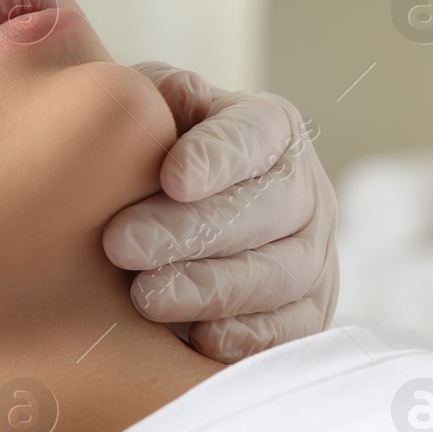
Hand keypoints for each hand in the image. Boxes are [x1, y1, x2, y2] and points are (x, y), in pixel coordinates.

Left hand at [103, 63, 337, 363]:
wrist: (166, 227)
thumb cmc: (152, 161)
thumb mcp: (153, 116)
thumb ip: (158, 97)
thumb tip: (176, 94)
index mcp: (270, 128)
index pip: (255, 135)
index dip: (216, 157)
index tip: (171, 178)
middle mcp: (304, 191)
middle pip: (266, 210)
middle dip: (191, 231)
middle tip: (120, 245)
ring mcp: (312, 257)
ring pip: (275, 275)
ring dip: (209, 288)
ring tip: (144, 296)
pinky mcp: (306, 315)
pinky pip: (286, 332)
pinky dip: (244, 337)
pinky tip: (195, 338)